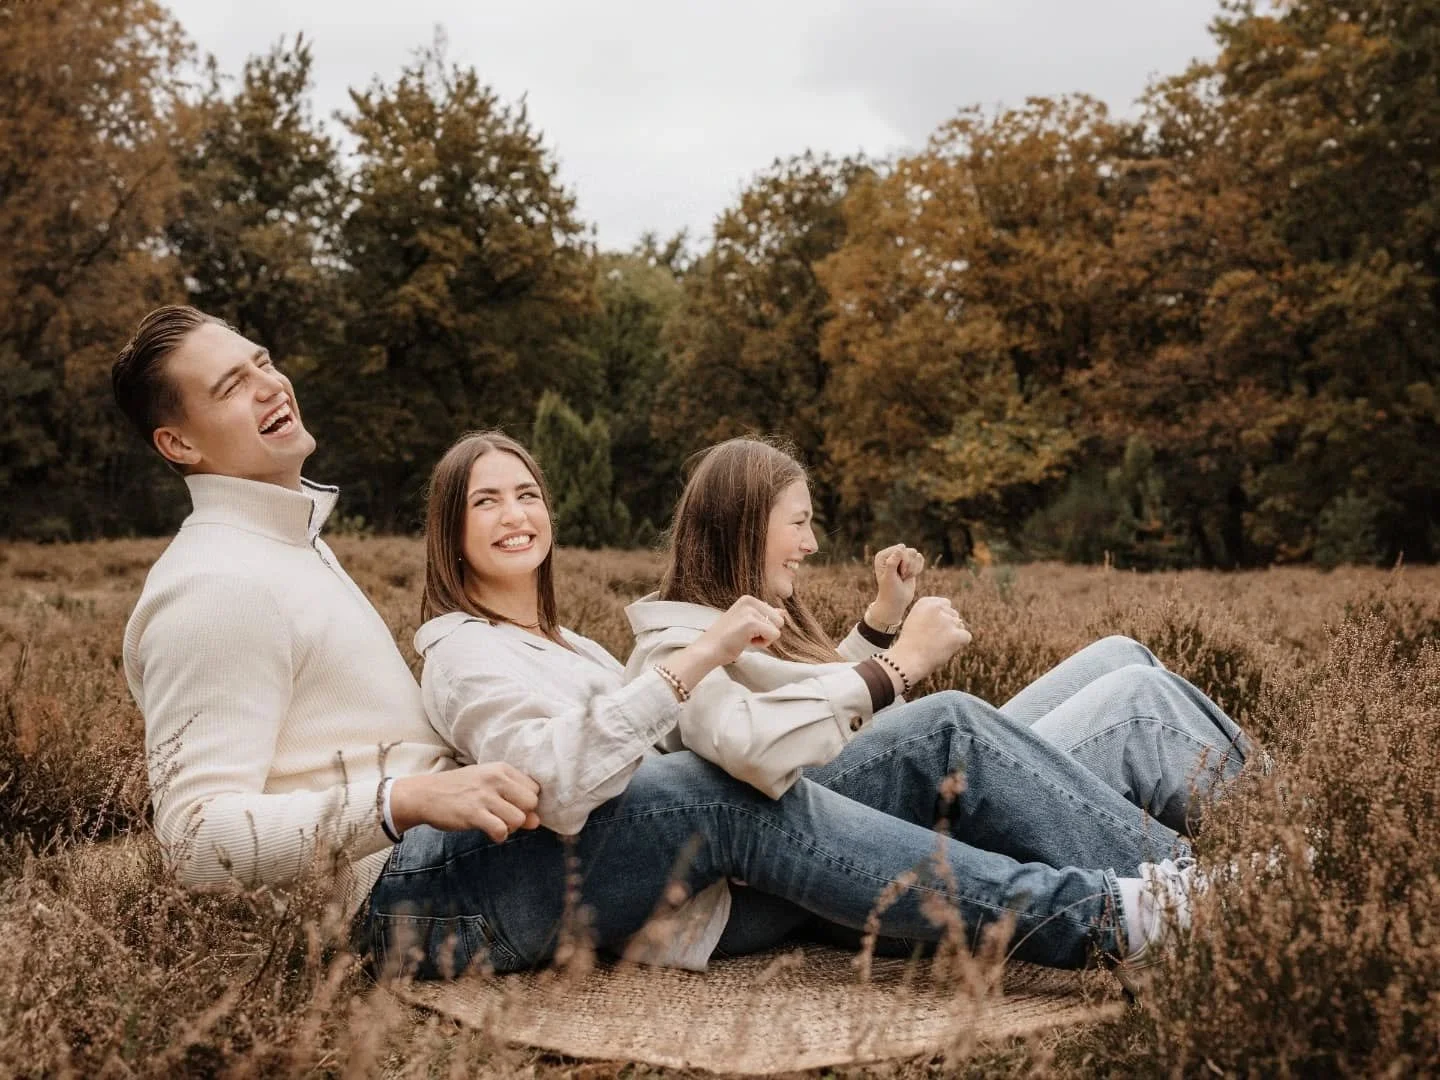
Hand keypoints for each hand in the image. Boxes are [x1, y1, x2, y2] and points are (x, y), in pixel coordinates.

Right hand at [390, 762, 541, 841]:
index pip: (534, 788)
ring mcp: (484, 796)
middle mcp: (495, 779)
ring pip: (519, 819)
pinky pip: (501, 830)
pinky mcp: (473, 813)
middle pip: (531, 803)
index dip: (526, 802)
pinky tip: (490, 833)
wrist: (425, 794)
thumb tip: (536, 821)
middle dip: (522, 815)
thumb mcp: (487, 785)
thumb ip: (513, 799)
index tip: (512, 807)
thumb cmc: (459, 789)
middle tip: (505, 818)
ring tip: (496, 824)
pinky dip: (499, 836)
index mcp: (501, 769)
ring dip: (510, 827)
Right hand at [694, 595, 785, 664]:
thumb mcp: (747, 623)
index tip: (744, 631)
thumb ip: (765, 616)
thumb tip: (783, 612)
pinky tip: (746, 642)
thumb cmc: (726, 640)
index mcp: (748, 599)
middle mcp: (749, 600)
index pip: (774, 615)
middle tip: (745, 636)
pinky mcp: (751, 622)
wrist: (708, 650)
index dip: (763, 628)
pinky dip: (763, 643)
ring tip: (744, 638)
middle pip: (779, 620)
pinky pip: (774, 635)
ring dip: (764, 638)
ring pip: (778, 628)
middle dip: (766, 632)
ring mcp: (750, 611)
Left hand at [868, 543, 924, 628]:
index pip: (900, 550)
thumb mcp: (890, 577)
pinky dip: (917, 569)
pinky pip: (920, 559)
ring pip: (916, 555)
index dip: (903, 563)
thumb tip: (901, 547)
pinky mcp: (909, 562)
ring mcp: (900, 557)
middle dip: (908, 566)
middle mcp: (891, 554)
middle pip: (910, 551)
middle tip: (901, 577)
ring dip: (913, 569)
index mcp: (883, 556)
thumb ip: (893, 562)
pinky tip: (910, 576)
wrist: (896, 602)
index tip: (897, 575)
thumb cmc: (890, 591)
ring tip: (904, 577)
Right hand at [885, 596, 971, 688]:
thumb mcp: (916, 620)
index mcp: (925, 602)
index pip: (946, 604)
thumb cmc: (911, 644)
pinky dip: (960, 644)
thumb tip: (957, 619)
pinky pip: (966, 637)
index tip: (932, 628)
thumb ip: (933, 614)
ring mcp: (947, 621)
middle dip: (948, 626)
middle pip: (954, 614)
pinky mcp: (956, 635)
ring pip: (960, 626)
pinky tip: (947, 649)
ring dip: (953, 635)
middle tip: (934, 639)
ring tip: (937, 645)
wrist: (908, 660)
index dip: (941, 617)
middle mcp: (937, 608)